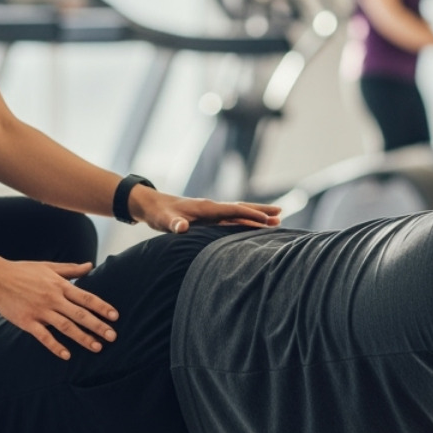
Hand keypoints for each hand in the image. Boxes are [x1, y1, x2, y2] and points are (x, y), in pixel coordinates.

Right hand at [0, 260, 117, 360]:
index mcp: (60, 285)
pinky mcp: (27, 322)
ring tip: (97, 347)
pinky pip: (44, 336)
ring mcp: (40, 311)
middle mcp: (53, 298)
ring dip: (83, 338)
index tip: (115, 316)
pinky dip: (55, 346)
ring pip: (66, 327)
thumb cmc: (22, 271)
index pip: (86, 297)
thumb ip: (71, 269)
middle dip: (98, 326)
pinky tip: (67, 355)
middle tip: (113, 337)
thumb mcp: (48, 266)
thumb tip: (90, 265)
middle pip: (80, 314)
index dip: (102, 307)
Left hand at [130, 185, 280, 233]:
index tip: (267, 219)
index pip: (233, 210)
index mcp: (206, 207)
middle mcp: (212, 208)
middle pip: (241, 208)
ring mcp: (211, 212)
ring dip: (256, 216)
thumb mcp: (164, 220)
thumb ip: (174, 224)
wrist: (151, 205)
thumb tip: (182, 227)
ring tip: (275, 220)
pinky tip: (253, 226)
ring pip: (239, 213)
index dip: (250, 214)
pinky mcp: (208, 218)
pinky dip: (245, 222)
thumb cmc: (158, 214)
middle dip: (260, 211)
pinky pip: (232, 220)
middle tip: (281, 214)